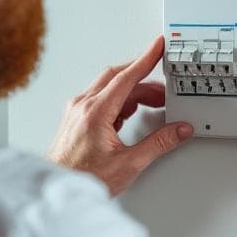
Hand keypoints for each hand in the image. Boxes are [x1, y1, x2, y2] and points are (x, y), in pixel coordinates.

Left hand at [49, 36, 194, 195]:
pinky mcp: (76, 119)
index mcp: (95, 112)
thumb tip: (178, 131)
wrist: (58, 190)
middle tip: (164, 85)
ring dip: (133, 92)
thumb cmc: (83, 179)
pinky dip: (120, 101)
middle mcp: (83, 106)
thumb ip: (158, 144)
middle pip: (117, 78)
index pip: (126, 77)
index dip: (146, 59)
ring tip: (154, 104)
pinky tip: (131, 114)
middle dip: (144, 79)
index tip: (158, 46)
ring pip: (109, 88)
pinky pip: (100, 99)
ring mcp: (77, 111)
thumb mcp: (129, 164)